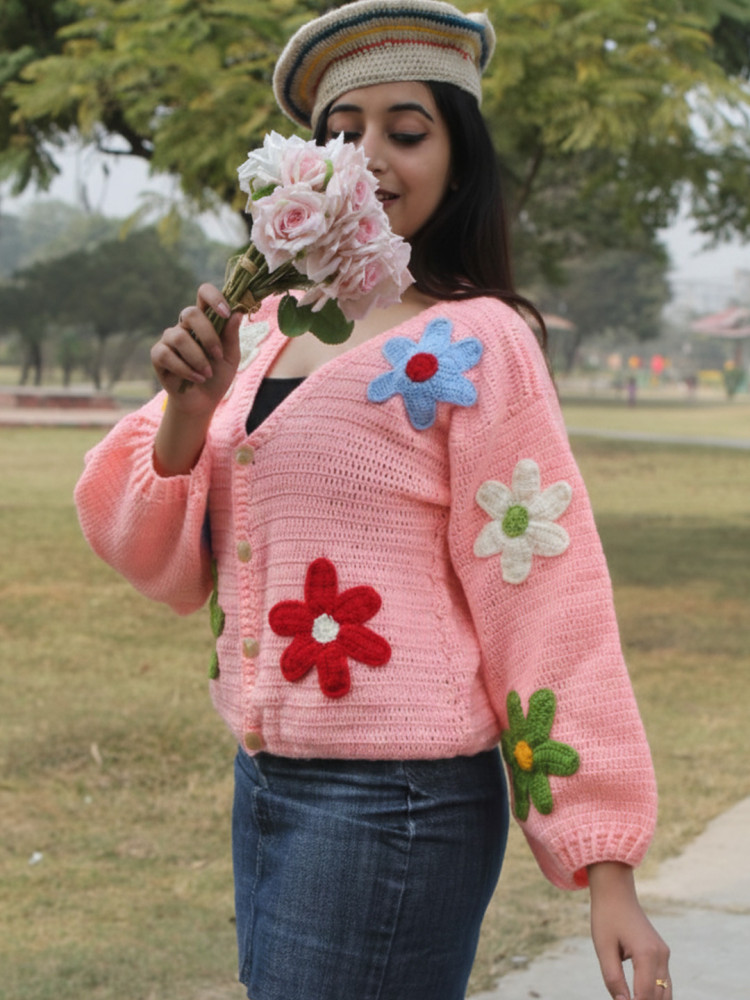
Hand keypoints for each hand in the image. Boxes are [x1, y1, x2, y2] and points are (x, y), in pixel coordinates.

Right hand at [151, 283, 242, 414]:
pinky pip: (167, 355)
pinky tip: (196, 379)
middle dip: (208, 336)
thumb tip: (237, 313)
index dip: (214, 297)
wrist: (203, 401)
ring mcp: (169, 339)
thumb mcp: (231, 357)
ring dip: (197, 358)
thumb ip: (232, 336)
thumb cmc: (218, 375)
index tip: (226, 312)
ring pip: (179, 337)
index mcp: (204, 320)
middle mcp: (184, 325)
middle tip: (218, 356)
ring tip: (207, 374)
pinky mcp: (158, 355)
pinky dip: (185, 369)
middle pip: (190, 313)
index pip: (203, 294)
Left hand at [589, 862, 671, 999]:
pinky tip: (640, 997)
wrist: (616, 892)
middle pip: (659, 996)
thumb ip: (613, 978)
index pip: (645, 995)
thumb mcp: (604, 948)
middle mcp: (661, 955)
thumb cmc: (606, 917)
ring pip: (666, 991)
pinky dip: (654, 993)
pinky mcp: (662, 952)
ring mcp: (664, 953)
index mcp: (647, 954)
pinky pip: (663, 980)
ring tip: (634, 999)